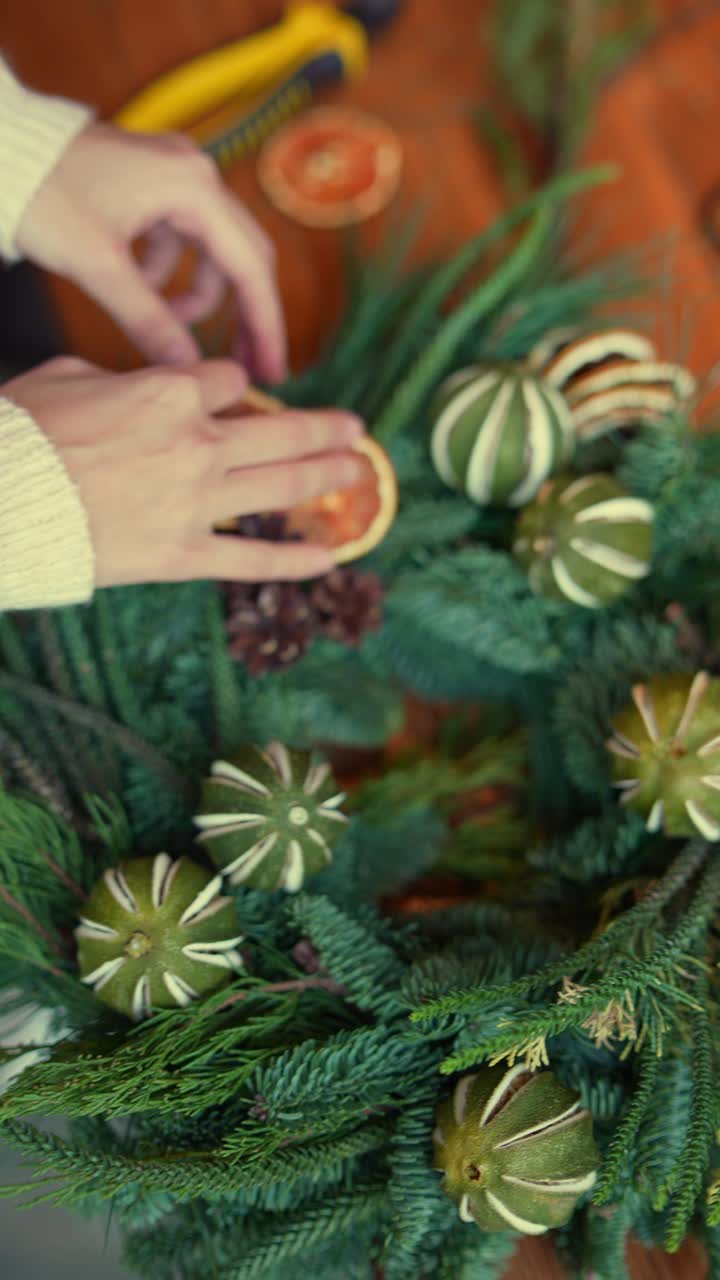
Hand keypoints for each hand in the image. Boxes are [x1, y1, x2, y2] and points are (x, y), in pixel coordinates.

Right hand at [3, 358, 362, 587]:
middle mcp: (197, 443)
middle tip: (354, 429)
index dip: (233, 387)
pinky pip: (250, 558)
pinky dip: (292, 561)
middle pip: (281, 431)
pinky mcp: (183, 554)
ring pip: (281, 486)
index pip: (230, 381)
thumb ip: (124, 378)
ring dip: (326, 476)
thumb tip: (141, 385)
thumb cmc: (22, 432)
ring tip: (356, 471)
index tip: (233, 396)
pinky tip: (327, 558)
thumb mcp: (70, 376)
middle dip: (323, 428)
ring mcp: (196, 502)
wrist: (0, 500)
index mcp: (170, 391)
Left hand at [15, 124, 284, 380]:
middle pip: (243, 258)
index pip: (250, 269)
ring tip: (169, 328)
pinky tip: (139, 289)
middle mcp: (196, 174)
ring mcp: (176, 174)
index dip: (265, 326)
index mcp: (194, 187)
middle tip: (245, 366)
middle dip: (244, 315)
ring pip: (211, 251)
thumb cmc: (42, 192)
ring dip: (198, 295)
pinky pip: (181, 237)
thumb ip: (149, 321)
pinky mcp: (155, 182)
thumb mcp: (98, 267)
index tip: (273, 371)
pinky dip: (168, 272)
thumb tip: (188, 368)